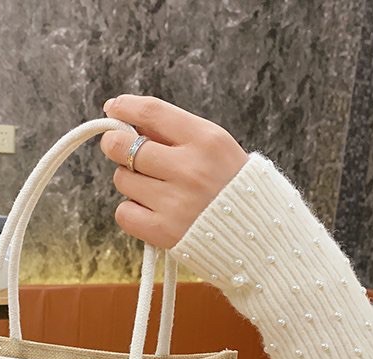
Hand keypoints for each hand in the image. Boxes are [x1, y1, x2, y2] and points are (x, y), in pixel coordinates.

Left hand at [100, 95, 248, 248]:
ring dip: (131, 182)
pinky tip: (151, 212)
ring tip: (154, 189)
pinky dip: (131, 212)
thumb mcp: (216, 149)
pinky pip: (124, 212)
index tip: (115, 109)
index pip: (153, 112)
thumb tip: (128, 119)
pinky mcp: (163, 232)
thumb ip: (175, 134)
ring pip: (122, 179)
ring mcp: (175, 202)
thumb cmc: (231, 188)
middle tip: (120, 150)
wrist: (257, 235)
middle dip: (116, 145)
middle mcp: (189, 169)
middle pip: (124, 146)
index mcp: (206, 140)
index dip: (126, 108)